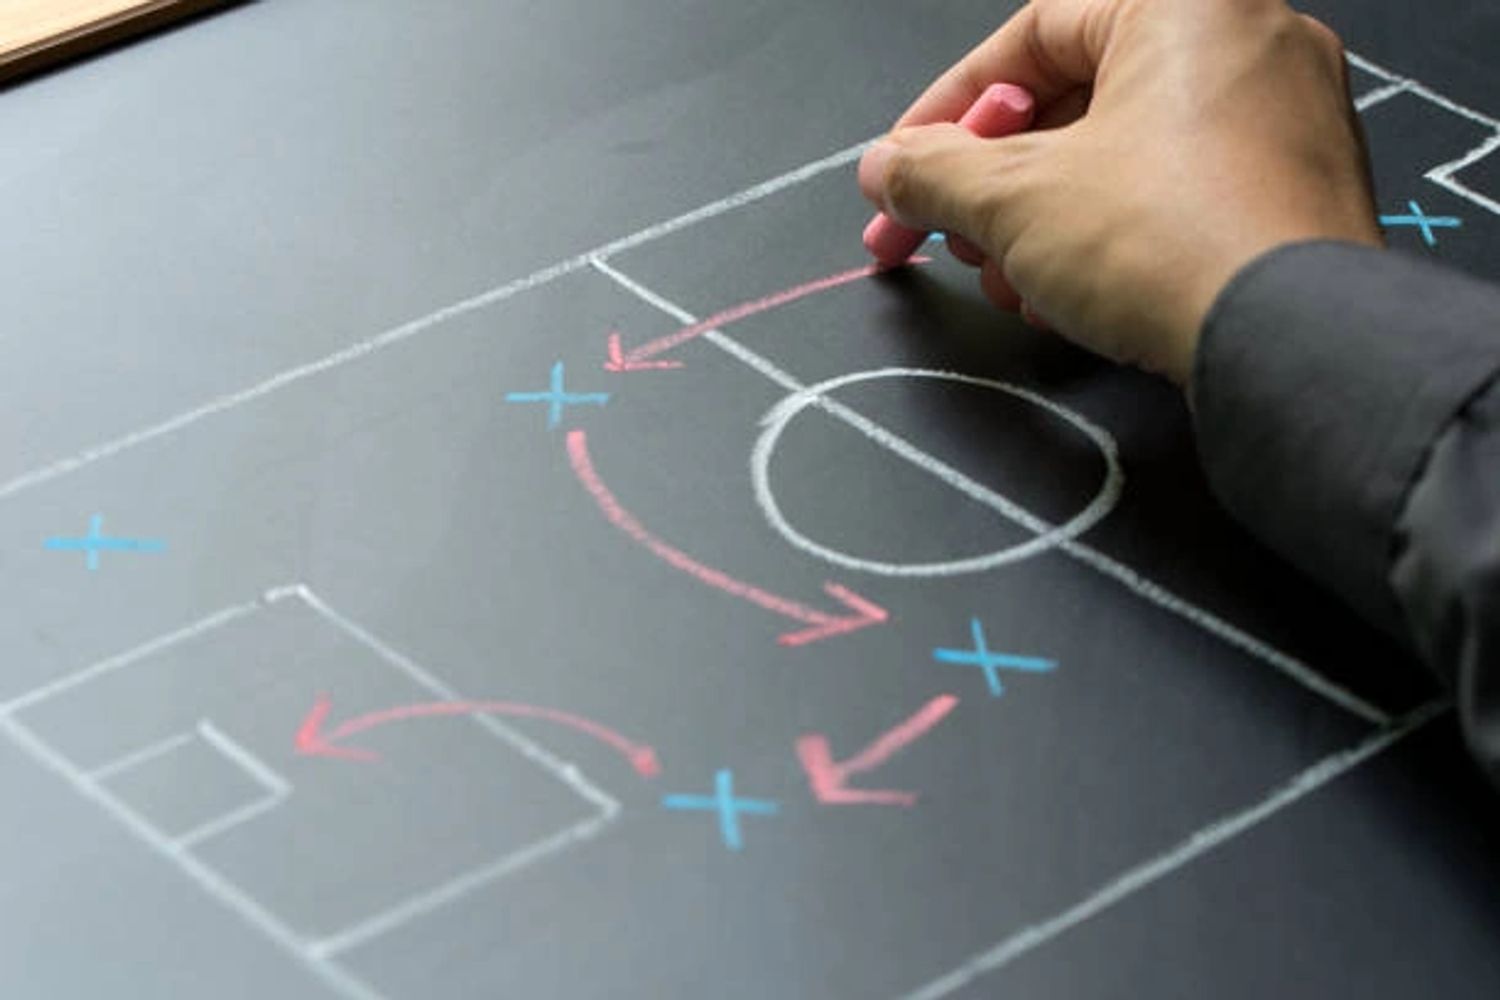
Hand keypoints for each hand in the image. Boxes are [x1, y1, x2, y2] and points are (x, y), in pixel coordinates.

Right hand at [857, 0, 1382, 385]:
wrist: (1289, 345)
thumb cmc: (1170, 242)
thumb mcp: (1013, 200)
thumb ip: (933, 173)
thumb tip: (888, 170)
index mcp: (1184, 4)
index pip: (1030, 37)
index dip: (947, 110)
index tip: (904, 166)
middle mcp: (1249, 42)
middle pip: (1076, 101)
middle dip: (996, 182)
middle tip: (950, 233)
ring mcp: (1288, 118)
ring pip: (1125, 156)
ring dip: (1044, 221)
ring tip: (1009, 280)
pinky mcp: (1299, 192)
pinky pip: (1179, 195)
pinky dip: (1111, 238)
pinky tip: (1071, 298)